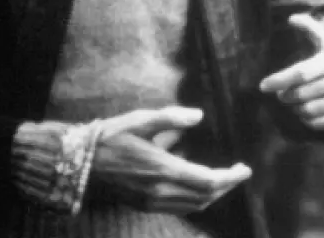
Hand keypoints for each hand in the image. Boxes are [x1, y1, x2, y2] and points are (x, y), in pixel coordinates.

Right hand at [90, 106, 251, 214]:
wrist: (80, 162)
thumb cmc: (109, 138)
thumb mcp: (139, 120)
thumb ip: (170, 118)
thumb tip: (198, 116)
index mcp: (162, 168)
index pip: (209, 181)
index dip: (231, 177)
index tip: (244, 169)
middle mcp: (160, 190)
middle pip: (206, 197)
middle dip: (226, 187)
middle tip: (236, 174)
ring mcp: (152, 201)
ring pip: (194, 206)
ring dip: (212, 196)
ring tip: (221, 181)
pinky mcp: (144, 205)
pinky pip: (180, 208)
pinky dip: (195, 200)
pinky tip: (196, 186)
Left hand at [259, 13, 323, 131]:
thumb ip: (311, 29)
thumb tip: (292, 18)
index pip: (302, 72)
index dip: (280, 79)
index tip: (263, 86)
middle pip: (304, 93)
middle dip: (286, 96)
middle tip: (281, 95)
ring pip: (310, 110)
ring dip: (296, 108)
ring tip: (294, 103)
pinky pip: (320, 123)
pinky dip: (307, 120)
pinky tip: (306, 112)